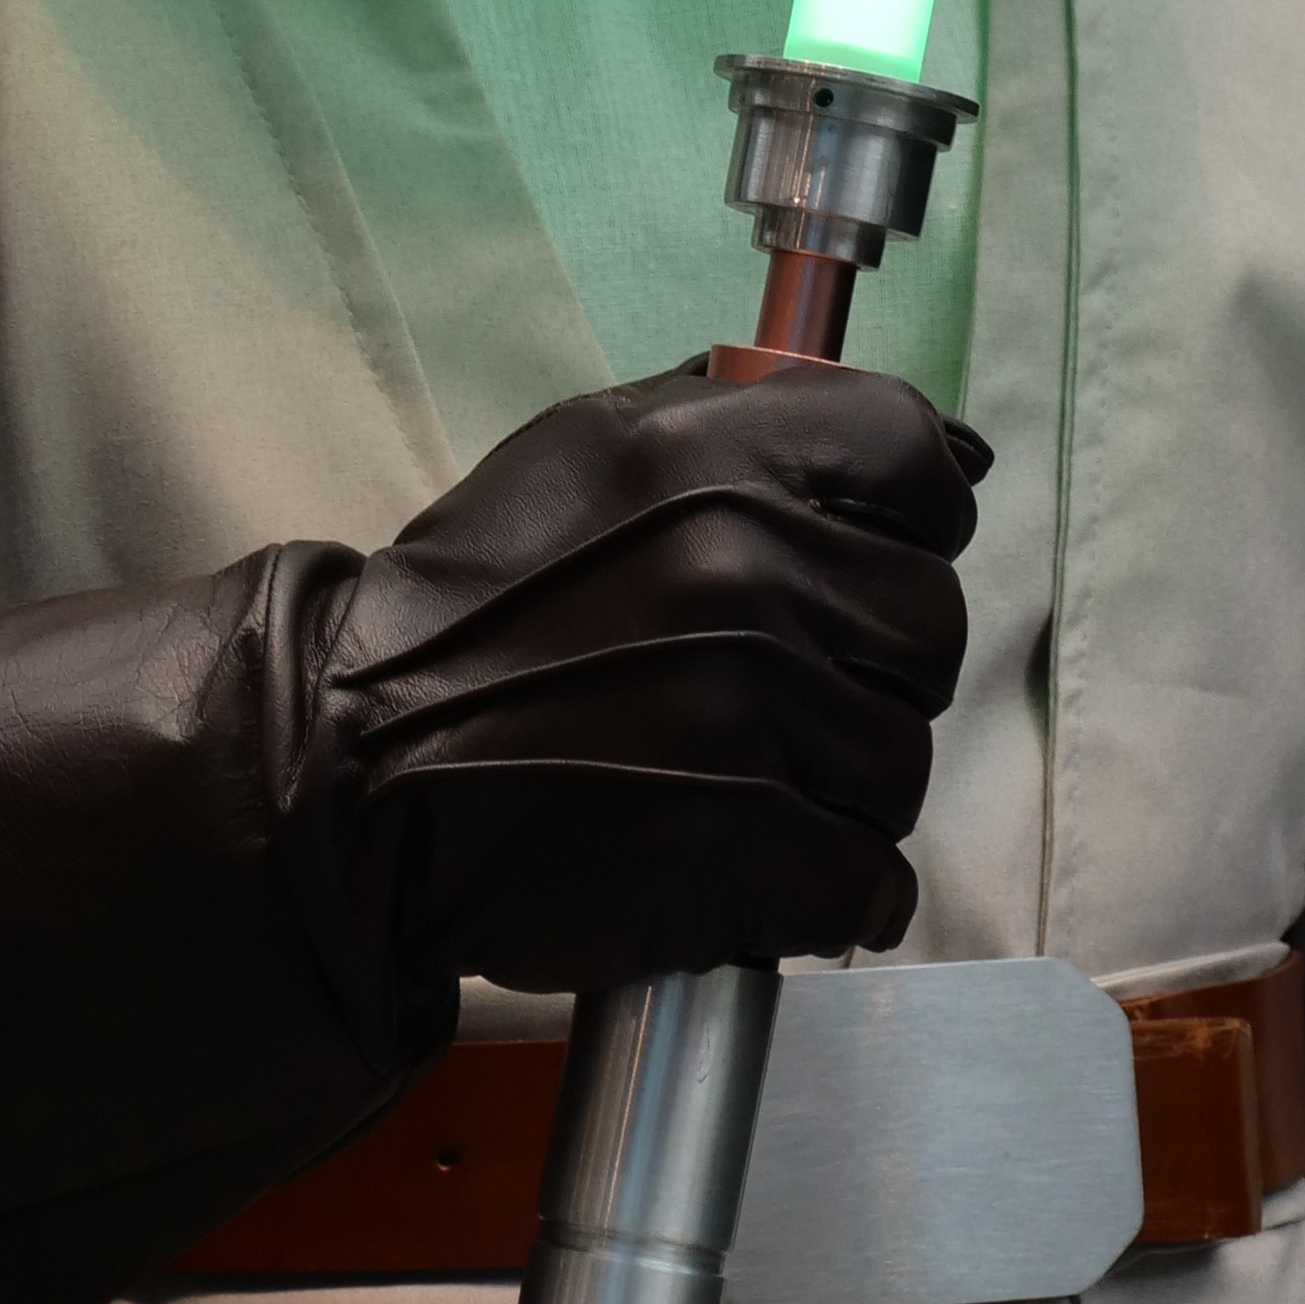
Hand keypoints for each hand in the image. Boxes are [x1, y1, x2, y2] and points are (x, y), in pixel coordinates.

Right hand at [330, 354, 980, 988]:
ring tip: (753, 775)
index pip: (917, 458)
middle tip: (787, 685)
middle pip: (927, 620)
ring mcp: (750, 722)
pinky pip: (873, 878)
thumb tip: (946, 445)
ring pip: (902, 758)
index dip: (914, 513)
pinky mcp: (747, 855)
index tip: (872, 554)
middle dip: (874, 659)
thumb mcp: (590, 449)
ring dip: (845, 778)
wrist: (358, 761)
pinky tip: (772, 860)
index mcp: (712, 463)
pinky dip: (839, 885)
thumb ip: (753, 418)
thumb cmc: (477, 606)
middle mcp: (744, 579)